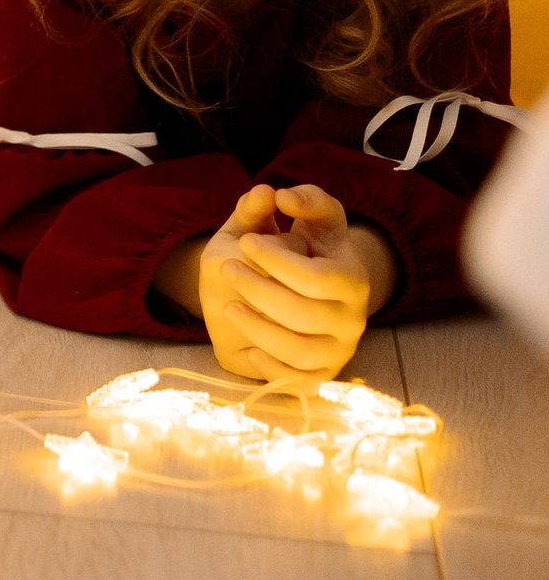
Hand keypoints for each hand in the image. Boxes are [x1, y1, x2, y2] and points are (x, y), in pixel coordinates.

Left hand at [198, 184, 388, 384]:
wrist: (317, 285)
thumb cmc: (309, 246)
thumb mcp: (308, 216)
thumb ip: (300, 200)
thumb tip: (278, 195)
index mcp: (353, 279)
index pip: (317, 278)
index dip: (277, 261)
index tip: (246, 241)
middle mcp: (353, 318)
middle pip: (304, 314)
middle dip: (258, 290)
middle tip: (226, 269)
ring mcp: (340, 349)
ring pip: (300, 350)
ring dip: (258, 329)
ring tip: (228, 306)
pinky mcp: (323, 374)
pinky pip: (300, 383)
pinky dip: (272, 369)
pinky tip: (249, 349)